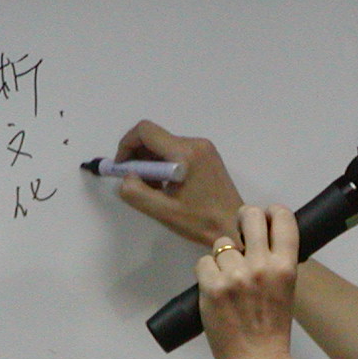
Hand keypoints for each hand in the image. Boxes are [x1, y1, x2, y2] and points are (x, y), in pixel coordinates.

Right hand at [113, 120, 243, 247]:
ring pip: (164, 145)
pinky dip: (164, 164)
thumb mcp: (163, 212)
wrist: (236, 227)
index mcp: (185, 153)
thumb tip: (126, 176)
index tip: (122, 168)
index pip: (145, 131)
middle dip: (138, 157)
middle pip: (154, 137)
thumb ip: (136, 193)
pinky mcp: (208, 154)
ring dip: (151, 163)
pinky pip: (177, 151)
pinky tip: (167, 187)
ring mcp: (204, 147)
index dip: (126, 145)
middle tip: (136, 184)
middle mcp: (195, 142)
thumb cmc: (201, 222)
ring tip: (153, 189)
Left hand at [196, 204, 301, 358]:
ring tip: (228, 279)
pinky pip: (203, 262)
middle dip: (244, 220)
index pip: (282, 218)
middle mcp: (262, 265)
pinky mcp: (212, 287)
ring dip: (222, 258)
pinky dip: (206, 274)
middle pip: (250, 216)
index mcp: (286, 266)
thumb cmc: (273, 328)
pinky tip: (214, 289)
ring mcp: (236, 275)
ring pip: (222, 243)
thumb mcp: (286, 289)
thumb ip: (274, 263)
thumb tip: (257, 240)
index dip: (271, 212)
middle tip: (240, 234)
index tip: (265, 219)